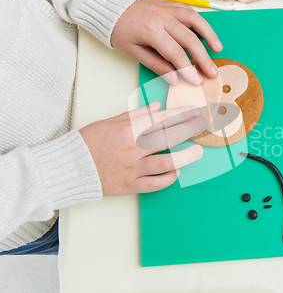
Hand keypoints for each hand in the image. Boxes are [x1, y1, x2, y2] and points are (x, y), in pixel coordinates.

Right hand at [79, 102, 206, 195]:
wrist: (70, 168)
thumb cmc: (88, 143)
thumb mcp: (109, 122)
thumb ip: (135, 115)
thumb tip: (156, 107)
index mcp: (127, 130)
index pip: (160, 120)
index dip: (181, 115)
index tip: (195, 111)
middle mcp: (132, 149)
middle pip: (168, 138)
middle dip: (189, 130)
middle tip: (203, 125)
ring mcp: (132, 168)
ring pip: (165, 162)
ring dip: (185, 157)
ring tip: (198, 152)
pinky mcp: (130, 185)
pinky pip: (154, 183)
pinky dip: (167, 178)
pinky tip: (177, 171)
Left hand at [111, 0, 222, 85]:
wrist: (111, 7)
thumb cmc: (120, 30)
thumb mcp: (134, 52)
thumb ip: (157, 65)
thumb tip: (175, 79)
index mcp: (151, 31)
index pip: (176, 54)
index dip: (189, 70)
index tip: (197, 81)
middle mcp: (163, 18)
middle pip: (190, 40)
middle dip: (203, 58)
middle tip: (212, 72)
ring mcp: (168, 9)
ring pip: (195, 21)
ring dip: (209, 35)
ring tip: (218, 49)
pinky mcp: (170, 4)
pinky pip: (190, 11)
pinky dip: (201, 22)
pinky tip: (207, 33)